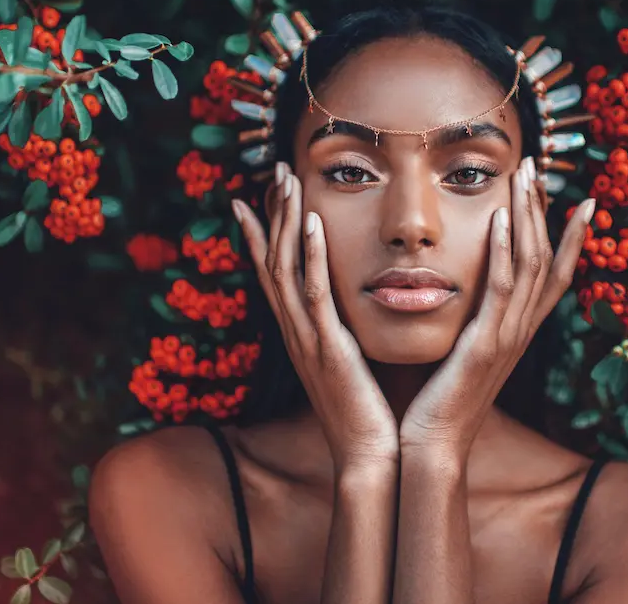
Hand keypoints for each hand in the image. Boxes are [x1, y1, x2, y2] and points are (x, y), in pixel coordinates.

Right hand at [233, 162, 398, 471]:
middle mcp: (296, 331)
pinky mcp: (328, 348)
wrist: (372, 456)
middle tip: (277, 171)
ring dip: (284, 221)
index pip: (274, 273)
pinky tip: (310, 224)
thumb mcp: (352, 362)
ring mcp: (307, 339)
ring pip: (284, 269)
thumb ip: (347, 332)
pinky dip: (309, 257)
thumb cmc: (369, 412)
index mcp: (303, 333)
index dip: (261, 234)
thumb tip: (355, 307)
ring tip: (288, 180)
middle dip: (273, 213)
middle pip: (272, 261)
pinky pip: (314, 296)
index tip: (255, 196)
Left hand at [400, 157, 594, 456]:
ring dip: (528, 216)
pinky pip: (500, 289)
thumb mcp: (463, 353)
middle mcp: (521, 330)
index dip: (573, 238)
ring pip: (530, 265)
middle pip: (548, 259)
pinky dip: (502, 249)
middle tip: (540, 167)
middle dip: (546, 209)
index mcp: (518, 332)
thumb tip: (464, 292)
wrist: (432, 446)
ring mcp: (507, 336)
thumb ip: (472, 322)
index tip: (583, 200)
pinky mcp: (485, 344)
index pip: (555, 275)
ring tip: (525, 175)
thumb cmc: (439, 401)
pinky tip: (499, 216)